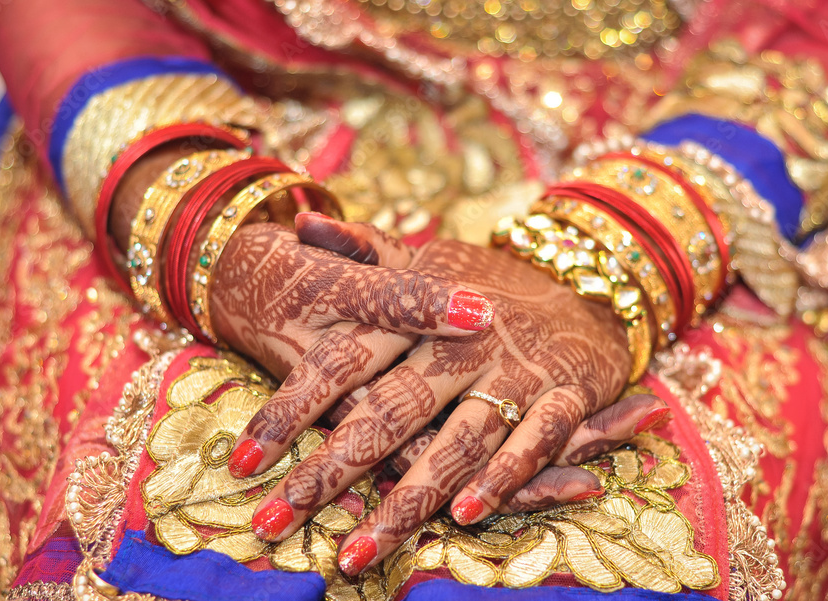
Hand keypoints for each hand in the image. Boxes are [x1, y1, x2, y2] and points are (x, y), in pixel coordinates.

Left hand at [247, 216, 635, 575]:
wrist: (585, 284)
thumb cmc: (485, 287)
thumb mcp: (423, 261)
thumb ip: (363, 250)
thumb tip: (298, 219)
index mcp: (417, 310)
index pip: (342, 361)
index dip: (290, 410)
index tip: (243, 463)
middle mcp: (461, 340)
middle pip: (390, 411)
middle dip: (331, 472)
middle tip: (277, 521)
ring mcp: (515, 367)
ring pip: (457, 439)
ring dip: (409, 497)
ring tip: (358, 550)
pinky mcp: (565, 391)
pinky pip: (533, 440)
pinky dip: (503, 476)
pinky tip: (462, 514)